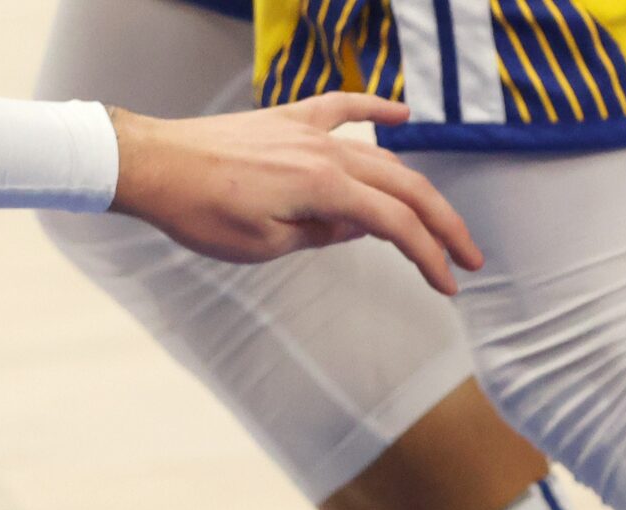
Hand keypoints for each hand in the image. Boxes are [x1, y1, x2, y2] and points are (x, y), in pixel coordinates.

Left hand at [108, 96, 483, 293]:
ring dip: (418, 188)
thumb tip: (360, 228)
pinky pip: (343, 108)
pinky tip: (403, 117)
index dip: (428, 257)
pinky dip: (377, 110)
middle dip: (443, 227)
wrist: (156, 165)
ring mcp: (310, 130)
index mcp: (324, 188)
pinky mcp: (290, 119)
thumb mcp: (264, 245)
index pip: (395, 225)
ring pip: (383, 157)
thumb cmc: (200, 212)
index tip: (449, 285)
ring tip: (441, 216)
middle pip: (404, 189)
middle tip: (469, 259)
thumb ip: (320, 234)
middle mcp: (327, 152)